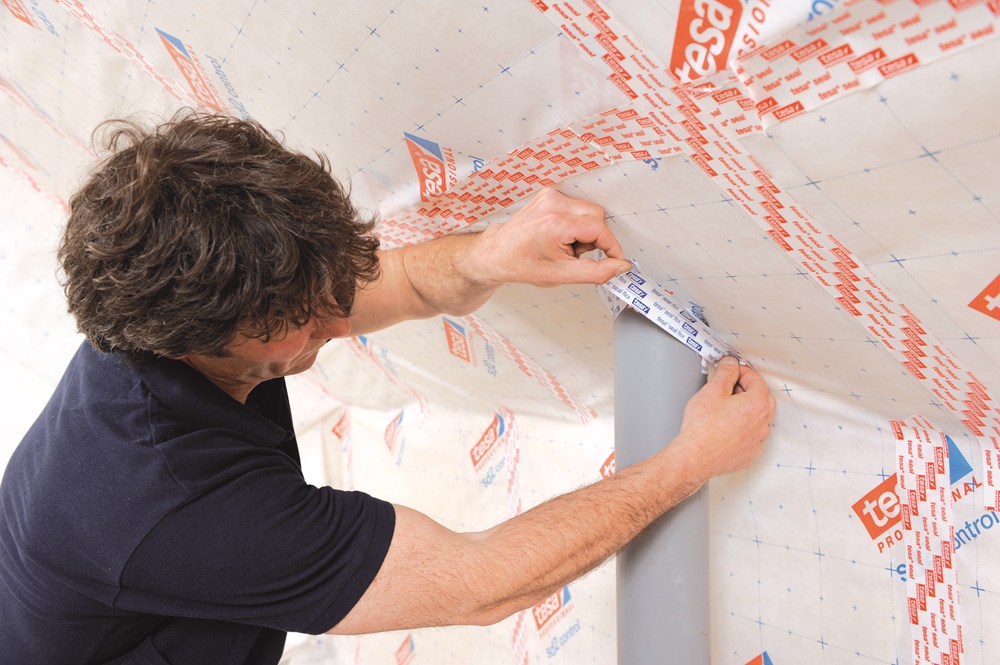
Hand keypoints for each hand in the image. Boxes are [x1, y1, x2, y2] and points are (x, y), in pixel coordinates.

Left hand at [468, 187, 632, 286]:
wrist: (498, 253)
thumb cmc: (523, 264)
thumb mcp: (562, 275)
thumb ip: (596, 272)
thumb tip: (620, 266)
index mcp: (555, 223)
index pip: (599, 229)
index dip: (611, 247)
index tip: (614, 260)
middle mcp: (552, 204)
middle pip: (596, 216)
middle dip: (594, 238)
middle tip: (576, 254)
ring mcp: (550, 196)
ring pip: (588, 211)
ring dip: (584, 231)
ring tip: (565, 246)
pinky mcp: (549, 194)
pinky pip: (577, 207)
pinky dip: (575, 223)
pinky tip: (559, 235)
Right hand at [673, 356, 774, 481]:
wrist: (695, 458)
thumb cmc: (702, 428)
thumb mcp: (712, 391)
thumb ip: (725, 373)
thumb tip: (730, 364)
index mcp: (757, 405)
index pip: (756, 379)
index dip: (741, 371)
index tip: (730, 370)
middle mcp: (763, 424)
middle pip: (761, 397)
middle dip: (746, 388)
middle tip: (727, 386)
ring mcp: (758, 441)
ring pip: (757, 417)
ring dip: (745, 408)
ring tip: (724, 407)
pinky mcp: (750, 453)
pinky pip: (751, 435)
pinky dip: (742, 427)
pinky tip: (725, 426)